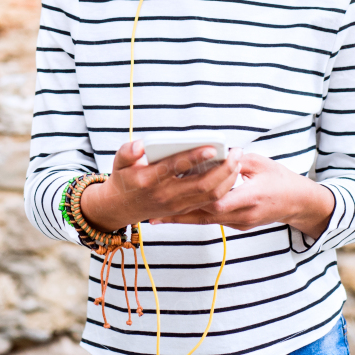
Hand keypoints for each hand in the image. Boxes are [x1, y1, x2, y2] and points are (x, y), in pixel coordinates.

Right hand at [79, 140, 243, 232]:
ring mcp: (177, 205)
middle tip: (235, 152)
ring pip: (211, 195)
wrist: (120, 208)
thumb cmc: (124, 178)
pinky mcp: (184, 209)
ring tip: (236, 160)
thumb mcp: (118, 162)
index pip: (175, 167)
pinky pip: (210, 201)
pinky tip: (231, 173)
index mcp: (149, 180)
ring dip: (228, 179)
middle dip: (223, 169)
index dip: (194, 157)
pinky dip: (224, 187)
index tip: (211, 147)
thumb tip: (140, 145)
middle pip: (202, 185)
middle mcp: (166, 195)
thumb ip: (128, 152)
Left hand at [150, 151, 335, 236]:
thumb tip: (211, 152)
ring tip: (158, 217)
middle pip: (205, 216)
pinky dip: (196, 216)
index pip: (217, 201)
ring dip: (183, 219)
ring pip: (207, 221)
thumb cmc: (281, 179)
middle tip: (153, 213)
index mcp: (250, 197)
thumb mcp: (259, 163)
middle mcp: (243, 214)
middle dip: (178, 215)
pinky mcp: (238, 225)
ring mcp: (240, 222)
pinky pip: (214, 220)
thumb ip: (234, 160)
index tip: (171, 194)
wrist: (299, 203)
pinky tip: (179, 214)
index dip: (193, 199)